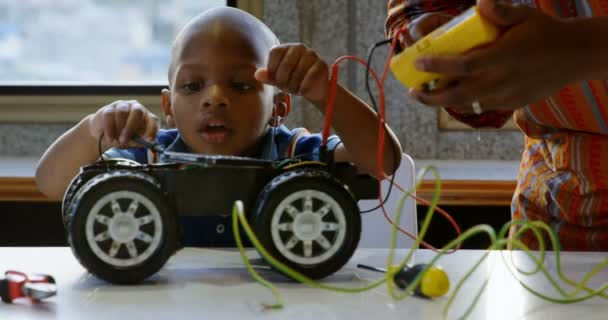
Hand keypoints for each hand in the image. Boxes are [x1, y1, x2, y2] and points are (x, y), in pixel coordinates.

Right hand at [88, 100, 159, 148]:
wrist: (105, 134)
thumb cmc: (123, 137)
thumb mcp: (132, 142)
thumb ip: (137, 142)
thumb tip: (143, 143)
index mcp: (146, 117)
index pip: (153, 120)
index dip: (152, 129)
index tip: (148, 140)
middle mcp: (136, 108)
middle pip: (137, 111)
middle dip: (131, 127)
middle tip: (124, 140)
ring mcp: (123, 106)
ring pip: (122, 112)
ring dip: (119, 128)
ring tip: (116, 140)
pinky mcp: (110, 108)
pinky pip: (109, 115)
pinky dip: (109, 128)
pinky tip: (110, 138)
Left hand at [254, 43, 328, 105]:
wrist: (314, 89)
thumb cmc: (293, 81)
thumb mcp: (278, 80)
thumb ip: (268, 76)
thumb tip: (257, 75)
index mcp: (286, 47)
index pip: (274, 53)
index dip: (272, 69)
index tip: (275, 80)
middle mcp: (299, 47)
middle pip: (285, 64)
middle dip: (282, 81)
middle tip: (284, 89)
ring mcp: (311, 54)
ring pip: (297, 73)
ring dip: (293, 86)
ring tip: (294, 90)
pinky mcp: (321, 64)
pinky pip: (308, 78)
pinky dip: (303, 88)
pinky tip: (303, 91)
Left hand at [408, 0, 579, 112]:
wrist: (574, 57)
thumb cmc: (545, 32)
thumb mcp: (525, 15)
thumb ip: (501, 11)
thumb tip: (480, 3)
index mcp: (502, 57)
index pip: (463, 65)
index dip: (438, 66)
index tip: (418, 62)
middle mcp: (501, 81)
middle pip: (457, 95)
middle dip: (430, 97)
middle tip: (413, 92)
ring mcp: (505, 96)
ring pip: (466, 104)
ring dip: (443, 102)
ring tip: (425, 96)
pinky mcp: (510, 105)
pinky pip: (480, 106)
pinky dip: (463, 102)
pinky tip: (452, 95)